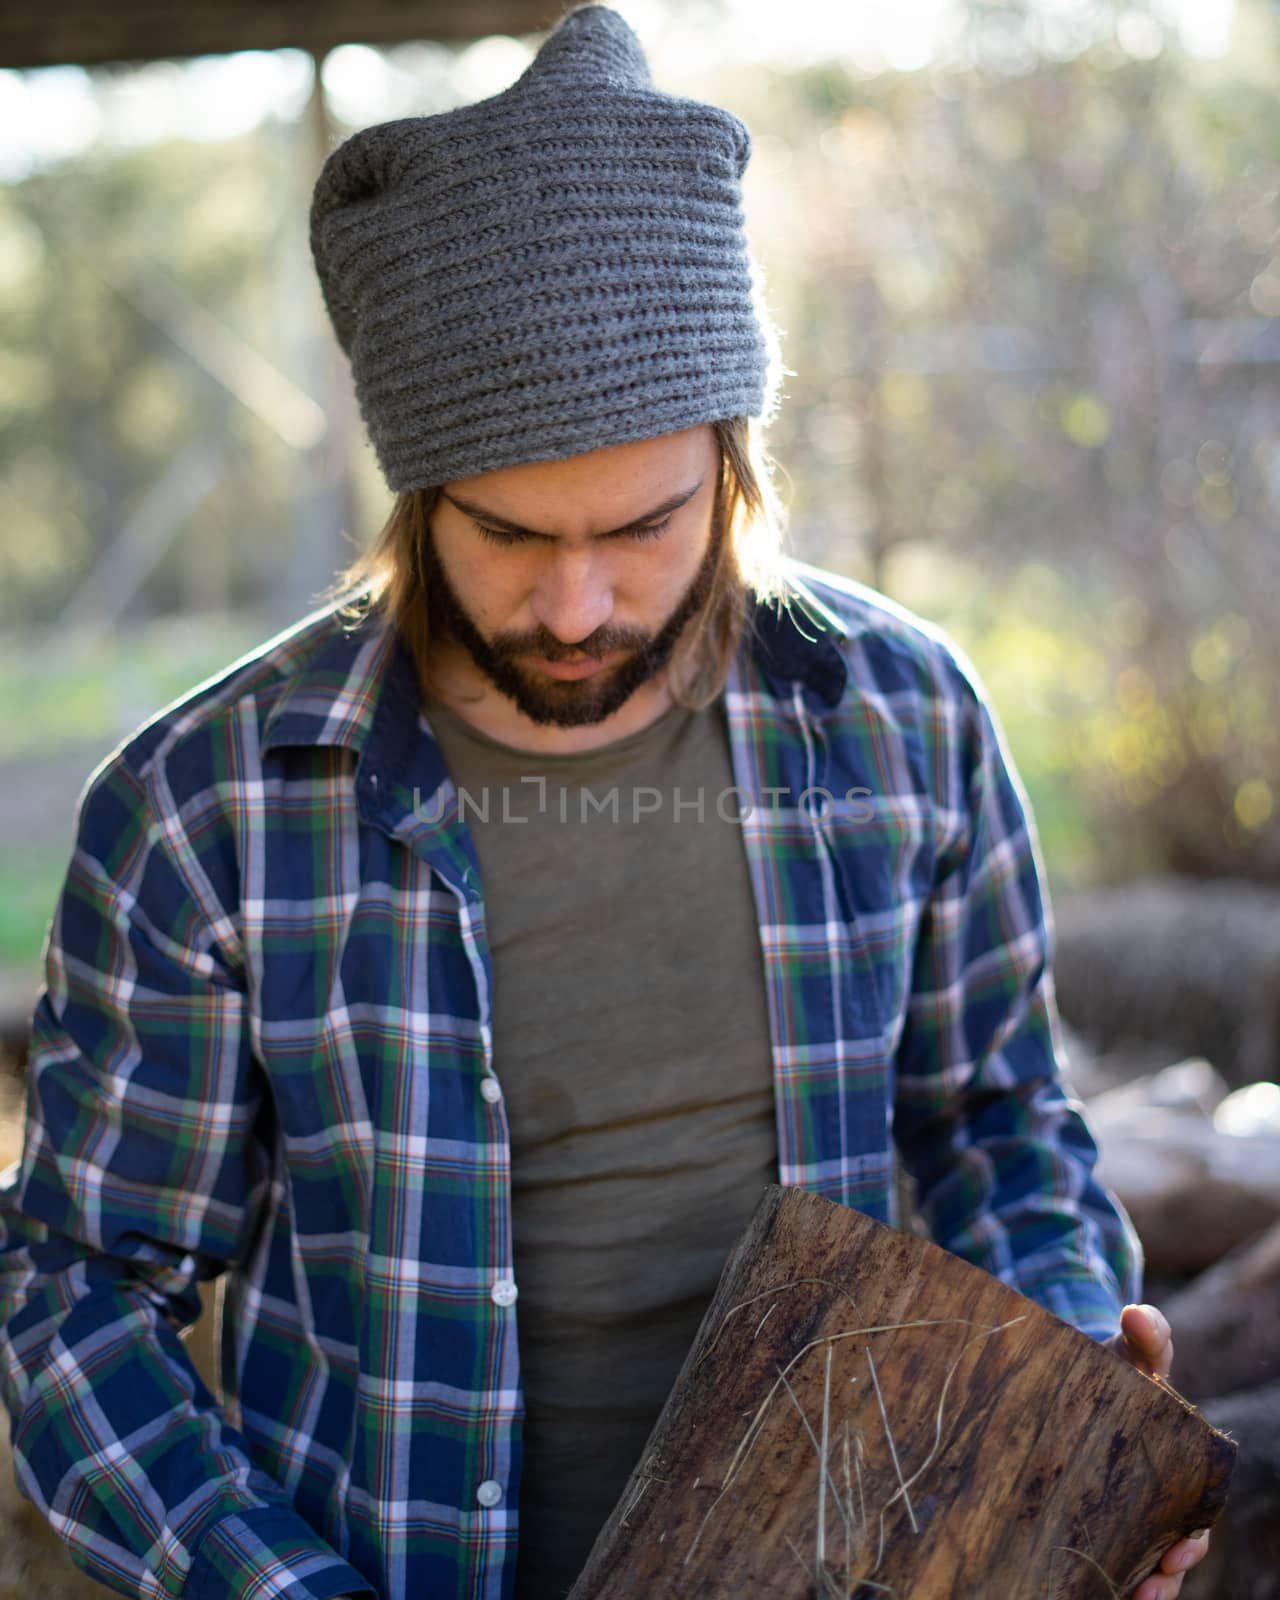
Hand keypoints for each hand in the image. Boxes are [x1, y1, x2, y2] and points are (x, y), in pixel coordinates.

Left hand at [1103, 1303, 1211, 1599]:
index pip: (1196, 1515)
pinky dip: (1107, 1581)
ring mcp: (1126, 1512)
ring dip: (1142, 1588)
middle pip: (1172, 1552)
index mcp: (1182, 1469)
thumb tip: (1136, 1314)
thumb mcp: (1131, 1350)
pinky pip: (1108, 1560)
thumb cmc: (1116, 1367)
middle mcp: (1160, 1499)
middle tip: (1148, 1592)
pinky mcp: (1092, 1517)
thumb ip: (1146, 1332)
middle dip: (1166, 1577)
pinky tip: (1088, 1591)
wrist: (1075, 1378)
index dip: (1190, 1539)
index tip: (1177, 1551)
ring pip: (1144, 1564)